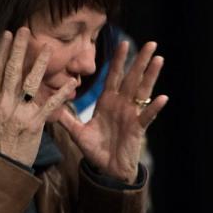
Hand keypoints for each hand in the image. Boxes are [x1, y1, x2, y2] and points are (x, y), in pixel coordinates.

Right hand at [0, 28, 73, 165]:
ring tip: (48, 48)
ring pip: (29, 83)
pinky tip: (71, 84)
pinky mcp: (34, 124)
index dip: (1, 50)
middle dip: (17, 48)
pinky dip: (61, 94)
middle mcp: (3, 103)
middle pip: (10, 70)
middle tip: (24, 29)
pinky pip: (49, 105)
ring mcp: (18, 113)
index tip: (6, 34)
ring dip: (39, 64)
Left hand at [55, 41, 167, 181]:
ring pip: (142, 91)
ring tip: (158, 60)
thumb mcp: (77, 132)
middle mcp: (121, 105)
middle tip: (152, 43)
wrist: (106, 170)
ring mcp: (131, 115)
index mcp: (107, 102)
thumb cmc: (95, 150)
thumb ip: (66, 117)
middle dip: (140, 61)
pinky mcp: (137, 128)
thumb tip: (49, 103)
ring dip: (150, 76)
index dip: (118, 60)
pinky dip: (154, 107)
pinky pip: (147, 116)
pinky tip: (162, 98)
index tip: (123, 43)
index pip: (113, 76)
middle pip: (132, 78)